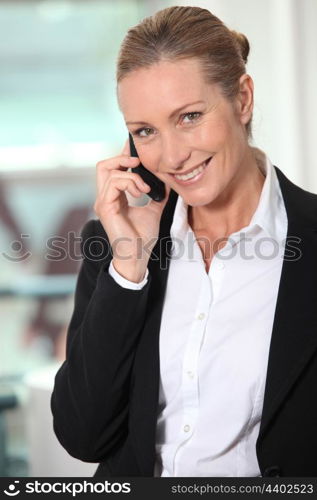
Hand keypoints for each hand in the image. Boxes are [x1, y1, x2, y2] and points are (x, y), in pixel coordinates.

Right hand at [94, 140, 169, 279]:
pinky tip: (141, 193)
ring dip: (132, 176)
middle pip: (103, 165)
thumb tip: (167, 180)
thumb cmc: (142, 237)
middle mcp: (105, 198)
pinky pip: (114, 183)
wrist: (137, 256)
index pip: (112, 170)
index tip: (136, 149)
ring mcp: (103, 202)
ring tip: (145, 189)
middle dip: (122, 158)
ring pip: (110, 172)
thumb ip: (158, 195)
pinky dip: (130, 183)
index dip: (123, 156)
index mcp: (114, 197)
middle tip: (138, 161)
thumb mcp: (154, 210)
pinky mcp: (105, 207)